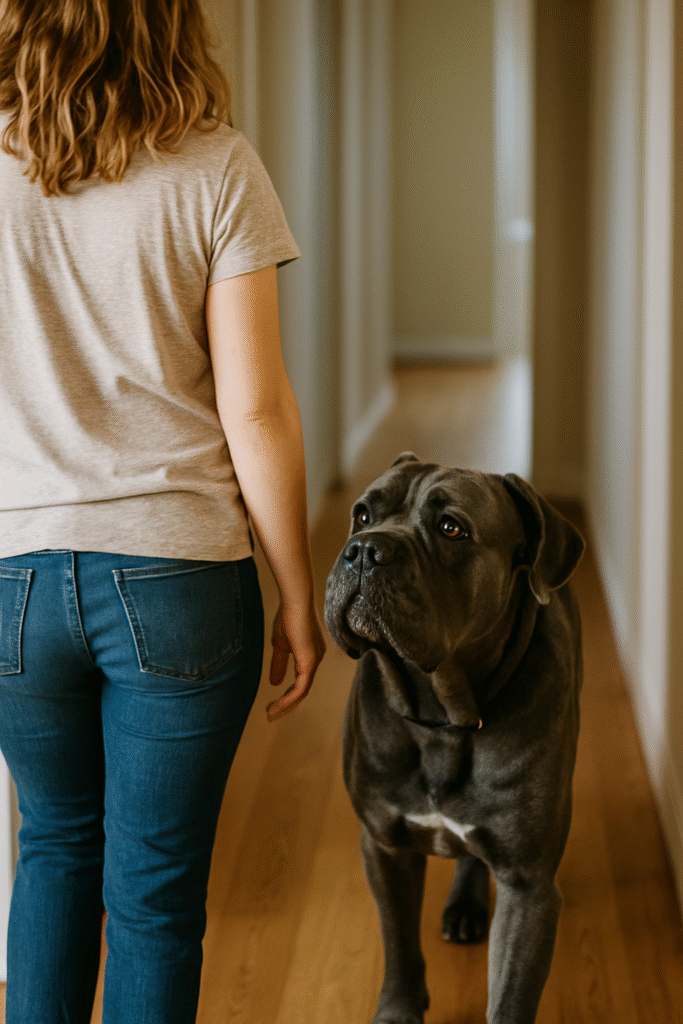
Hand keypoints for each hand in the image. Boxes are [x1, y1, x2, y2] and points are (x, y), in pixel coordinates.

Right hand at [266, 601, 325, 721]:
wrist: (294, 603)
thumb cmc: (287, 617)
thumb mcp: (280, 645)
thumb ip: (279, 664)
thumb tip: (275, 684)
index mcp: (310, 656)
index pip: (300, 683)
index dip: (286, 697)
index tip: (272, 706)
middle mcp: (316, 660)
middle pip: (302, 692)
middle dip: (285, 707)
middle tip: (270, 717)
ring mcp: (314, 662)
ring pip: (301, 693)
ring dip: (285, 706)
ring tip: (270, 714)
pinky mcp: (310, 663)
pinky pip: (300, 688)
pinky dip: (288, 699)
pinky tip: (276, 705)